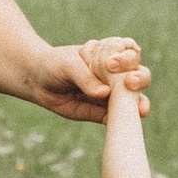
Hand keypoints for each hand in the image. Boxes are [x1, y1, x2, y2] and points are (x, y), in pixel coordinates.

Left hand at [33, 35, 147, 123]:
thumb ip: (85, 77)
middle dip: (140, 79)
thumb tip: (104, 93)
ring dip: (139, 103)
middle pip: (139, 75)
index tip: (113, 63)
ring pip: (133, 99)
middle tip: (130, 83)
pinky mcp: (102, 113)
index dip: (128, 58)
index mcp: (111, 55)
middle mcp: (116, 74)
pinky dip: (122, 121)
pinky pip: (116, 118)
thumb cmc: (54, 64)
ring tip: (140, 109)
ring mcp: (111, 94)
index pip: (130, 53)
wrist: (37, 81)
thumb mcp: (67, 65)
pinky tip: (123, 123)